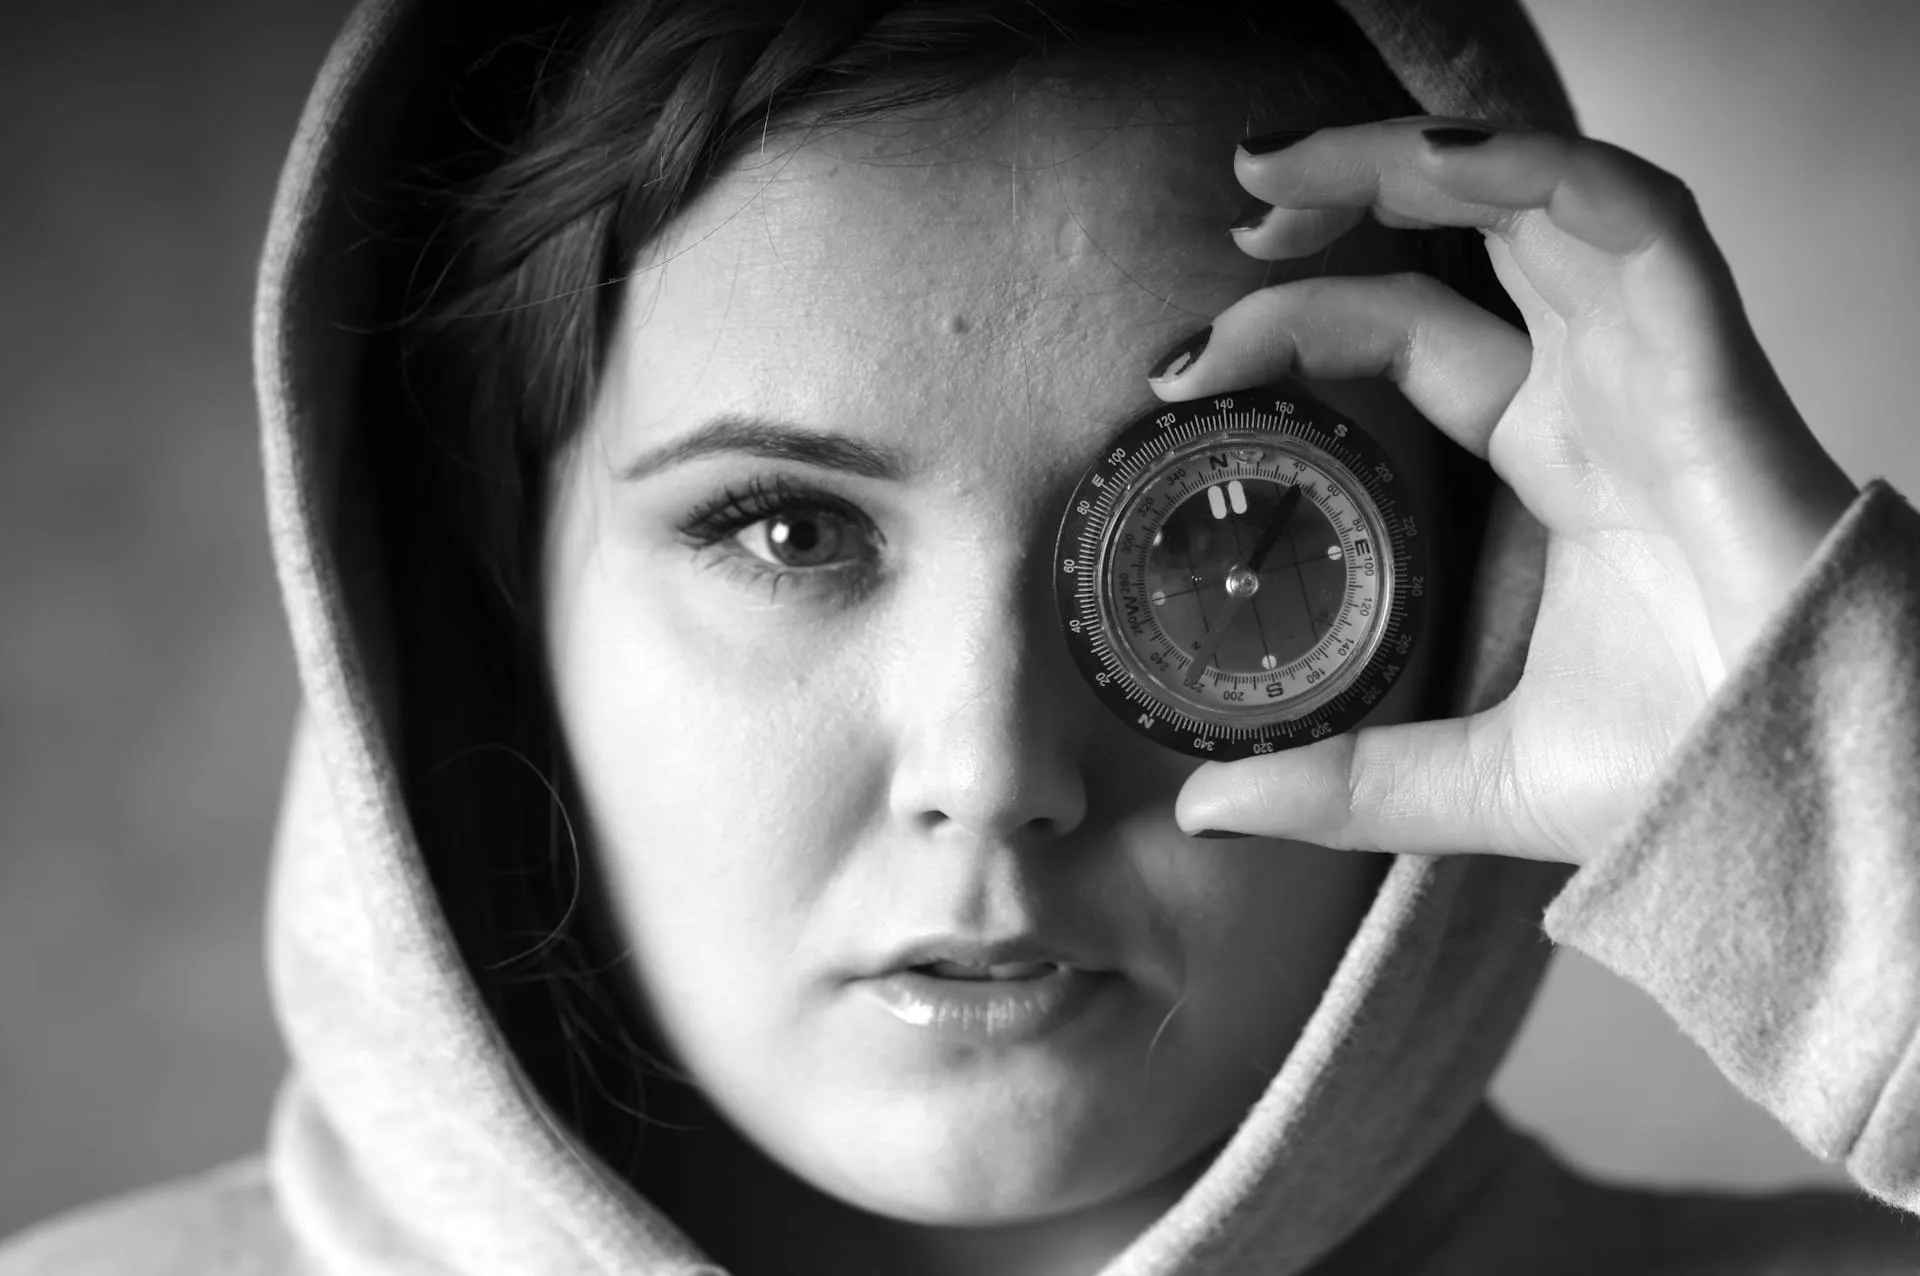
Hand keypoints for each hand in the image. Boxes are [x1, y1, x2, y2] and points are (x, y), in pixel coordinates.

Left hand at [1155, 118, 1857, 865]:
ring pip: (1541, 204)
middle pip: (1471, 239)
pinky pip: (1644, 227)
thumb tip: (1205, 810)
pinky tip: (1439, 162)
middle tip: (1240, 196)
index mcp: (1556, 458)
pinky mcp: (1714, 375)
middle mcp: (1603, 392)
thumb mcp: (1475, 778)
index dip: (1302, 323)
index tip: (1183, 369)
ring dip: (1411, 160)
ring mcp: (1659, 372)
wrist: (1819, 815)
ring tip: (1278, 169)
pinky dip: (1543, 174)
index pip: (1412, 335)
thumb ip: (1343, 783)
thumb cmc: (1697, 774)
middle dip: (1352, 190)